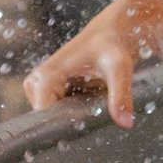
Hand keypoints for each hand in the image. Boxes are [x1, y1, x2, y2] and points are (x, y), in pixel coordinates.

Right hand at [23, 20, 139, 127]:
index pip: (44, 118)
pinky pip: (56, 113)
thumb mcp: (119, 69)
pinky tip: (88, 104)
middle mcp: (36, 83)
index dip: (65, 127)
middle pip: (48, 121)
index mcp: (45, 77)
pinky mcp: (46, 92)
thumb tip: (125, 123)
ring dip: (73, 118)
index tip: (86, 126)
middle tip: (94, 111)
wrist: (109, 36)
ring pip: (53, 119)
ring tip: (92, 103)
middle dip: (71, 122)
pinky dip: (73, 114)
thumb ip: (120, 95)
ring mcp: (38, 89)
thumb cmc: (112, 47)